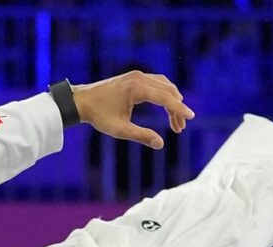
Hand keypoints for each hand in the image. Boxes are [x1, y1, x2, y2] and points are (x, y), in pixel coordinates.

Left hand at [73, 71, 194, 149]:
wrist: (82, 101)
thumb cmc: (99, 116)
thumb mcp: (120, 130)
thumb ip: (142, 136)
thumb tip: (161, 144)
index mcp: (137, 88)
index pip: (165, 98)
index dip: (180, 109)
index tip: (191, 117)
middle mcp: (139, 78)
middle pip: (168, 91)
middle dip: (177, 109)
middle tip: (180, 128)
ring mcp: (137, 75)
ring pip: (164, 85)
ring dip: (172, 101)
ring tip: (175, 121)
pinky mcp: (134, 76)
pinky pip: (156, 82)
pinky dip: (164, 93)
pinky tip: (166, 106)